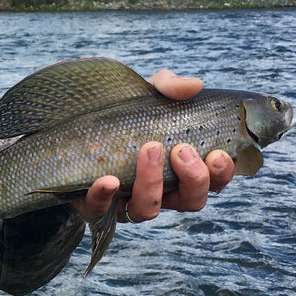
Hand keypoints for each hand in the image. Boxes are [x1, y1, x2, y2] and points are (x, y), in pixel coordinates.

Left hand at [77, 70, 235, 222]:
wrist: (74, 126)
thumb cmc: (124, 115)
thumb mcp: (147, 96)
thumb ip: (169, 88)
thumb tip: (193, 86)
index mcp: (182, 170)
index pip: (213, 182)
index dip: (221, 175)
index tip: (217, 154)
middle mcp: (161, 191)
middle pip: (191, 201)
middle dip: (193, 179)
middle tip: (181, 150)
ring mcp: (129, 201)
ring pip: (150, 210)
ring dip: (153, 182)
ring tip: (149, 150)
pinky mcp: (96, 204)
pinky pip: (101, 209)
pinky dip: (105, 196)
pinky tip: (108, 180)